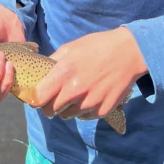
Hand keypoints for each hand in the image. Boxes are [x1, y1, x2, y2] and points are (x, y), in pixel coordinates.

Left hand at [33, 27, 147, 121]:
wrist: (128, 53)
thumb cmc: (97, 47)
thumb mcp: (70, 47)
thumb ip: (53, 62)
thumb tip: (40, 75)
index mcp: (64, 73)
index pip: (38, 99)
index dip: (35, 99)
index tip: (38, 96)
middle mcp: (75, 91)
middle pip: (50, 111)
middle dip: (50, 105)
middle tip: (56, 96)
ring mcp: (89, 103)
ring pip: (67, 115)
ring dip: (67, 108)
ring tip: (76, 93)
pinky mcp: (102, 111)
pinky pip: (84, 117)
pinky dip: (83, 110)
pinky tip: (90, 95)